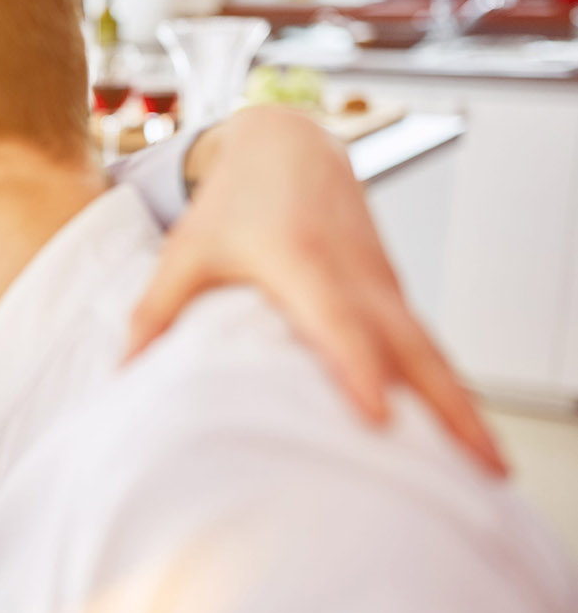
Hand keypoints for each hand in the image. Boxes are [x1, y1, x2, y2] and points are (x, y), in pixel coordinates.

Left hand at [126, 105, 505, 474]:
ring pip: (431, 350)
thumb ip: (155, 310)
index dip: (358, 368)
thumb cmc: (231, 202)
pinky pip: (425, 343)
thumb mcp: (184, 251)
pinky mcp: (390, 290)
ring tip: (491, 468)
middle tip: (483, 469)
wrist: (287, 143)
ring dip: (463, 405)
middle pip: (412, 348)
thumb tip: (121, 370)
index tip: (378, 418)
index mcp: (302, 260)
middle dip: (448, 409)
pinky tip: (464, 431)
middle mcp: (354, 274)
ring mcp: (381, 283)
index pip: (337, 322)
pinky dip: (448, 384)